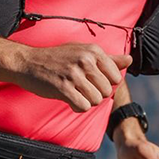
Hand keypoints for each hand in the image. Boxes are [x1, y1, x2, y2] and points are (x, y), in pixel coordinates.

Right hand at [13, 43, 130, 111]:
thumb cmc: (57, 58)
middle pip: (106, 91)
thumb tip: (130, 60)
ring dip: (86, 101)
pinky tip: (69, 99)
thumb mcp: (83, 52)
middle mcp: (85, 60)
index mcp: (93, 51)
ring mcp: (74, 74)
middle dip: (95, 94)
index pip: (116, 78)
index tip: (91, 80)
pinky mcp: (63, 88)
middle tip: (80, 88)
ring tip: (75, 93)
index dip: (105, 84)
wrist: (28, 62)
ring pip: (96, 101)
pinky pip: (83, 107)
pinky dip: (77, 107)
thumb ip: (109, 59)